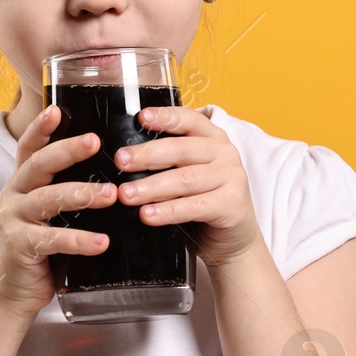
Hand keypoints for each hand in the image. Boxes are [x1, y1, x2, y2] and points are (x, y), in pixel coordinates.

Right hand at [0, 105, 117, 317]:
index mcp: (23, 183)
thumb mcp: (52, 215)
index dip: (41, 127)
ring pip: (47, 199)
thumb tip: (116, 175)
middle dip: (67, 150)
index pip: (29, 147)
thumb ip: (69, 193)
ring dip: (81, 194)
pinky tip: (102, 242)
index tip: (58, 109)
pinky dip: (79, 240)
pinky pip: (53, 239)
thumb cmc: (41, 249)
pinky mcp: (20, 246)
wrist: (13, 292)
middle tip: (96, 141)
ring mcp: (14, 220)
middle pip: (39, 165)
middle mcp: (14, 195)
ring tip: (111, 194)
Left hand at [111, 106, 264, 267]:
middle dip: (147, 155)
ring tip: (127, 194)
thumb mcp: (186, 174)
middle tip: (121, 161)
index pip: (188, 120)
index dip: (165, 117)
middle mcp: (224, 152)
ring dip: (152, 187)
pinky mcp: (232, 204)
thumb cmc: (203, 201)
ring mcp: (231, 177)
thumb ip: (166, 162)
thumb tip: (125, 159)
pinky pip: (195, 206)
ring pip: (185, 179)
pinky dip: (168, 211)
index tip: (141, 118)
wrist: (233, 238)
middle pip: (181, 150)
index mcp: (212, 137)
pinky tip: (148, 214)